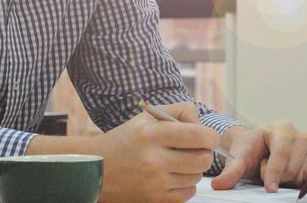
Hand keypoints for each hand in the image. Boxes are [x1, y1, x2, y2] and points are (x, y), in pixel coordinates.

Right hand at [95, 102, 219, 202]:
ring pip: (197, 177)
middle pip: (203, 160)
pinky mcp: (155, 200)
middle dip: (203, 153)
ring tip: (177, 162)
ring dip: (193, 169)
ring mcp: (155, 183)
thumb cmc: (124, 140)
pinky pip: (187, 193)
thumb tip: (201, 123)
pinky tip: (171, 177)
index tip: (207, 137)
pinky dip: (184, 185)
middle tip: (194, 150)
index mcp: (152, 134)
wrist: (95, 170)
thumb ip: (178, 112)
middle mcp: (154, 160)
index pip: (200, 136)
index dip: (210, 136)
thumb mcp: (146, 117)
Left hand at [210, 121, 306, 191]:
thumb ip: (231, 171)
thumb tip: (219, 184)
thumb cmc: (250, 148)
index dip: (274, 172)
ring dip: (287, 180)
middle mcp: (300, 135)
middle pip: (292, 168)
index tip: (269, 189)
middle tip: (265, 166)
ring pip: (302, 176)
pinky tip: (290, 177)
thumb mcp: (238, 157)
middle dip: (276, 176)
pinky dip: (300, 183)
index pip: (281, 152)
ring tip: (277, 169)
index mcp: (282, 128)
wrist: (258, 147)